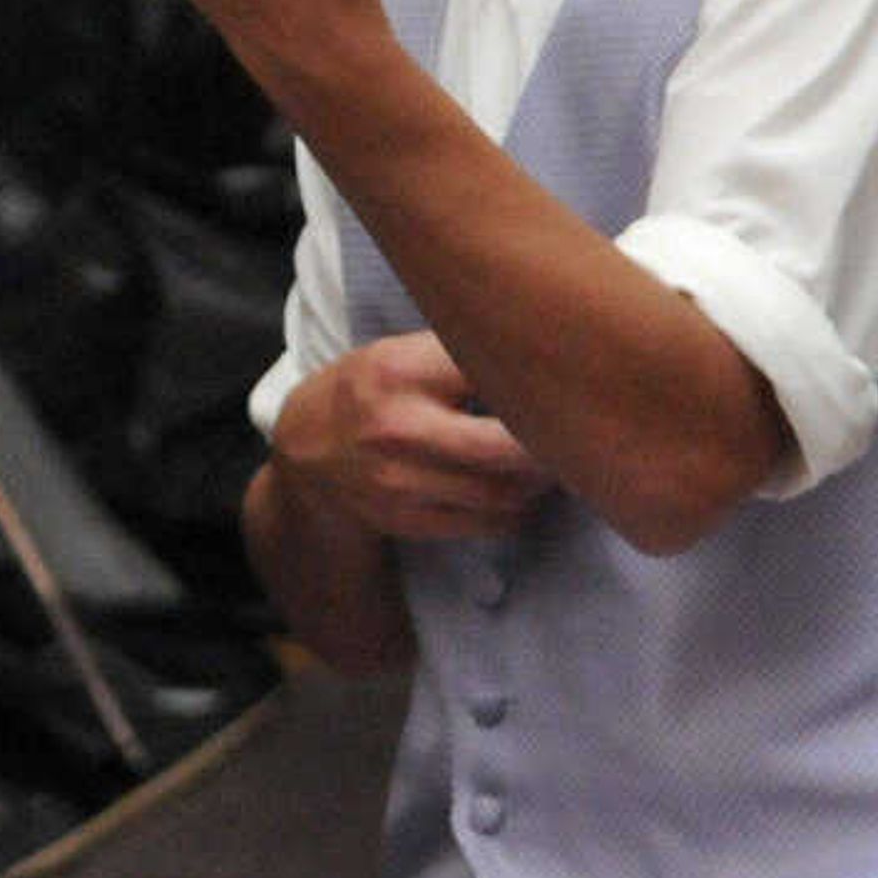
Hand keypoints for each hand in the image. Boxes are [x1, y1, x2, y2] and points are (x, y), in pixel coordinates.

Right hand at [270, 332, 547, 542]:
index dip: (537, 381)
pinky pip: (485, 524)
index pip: (489, 373)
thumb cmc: (368, 390)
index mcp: (400, 371)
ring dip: (538, 482)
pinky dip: (514, 510)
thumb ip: (458, 354)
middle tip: (572, 436)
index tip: (569, 383)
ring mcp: (399, 481)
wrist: (305, 449)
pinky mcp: (406, 520)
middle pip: (506, 448)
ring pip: (503, 493)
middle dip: (551, 447)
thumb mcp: (398, 353)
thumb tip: (546, 358)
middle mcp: (397, 428)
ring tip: (548, 463)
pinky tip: (517, 491)